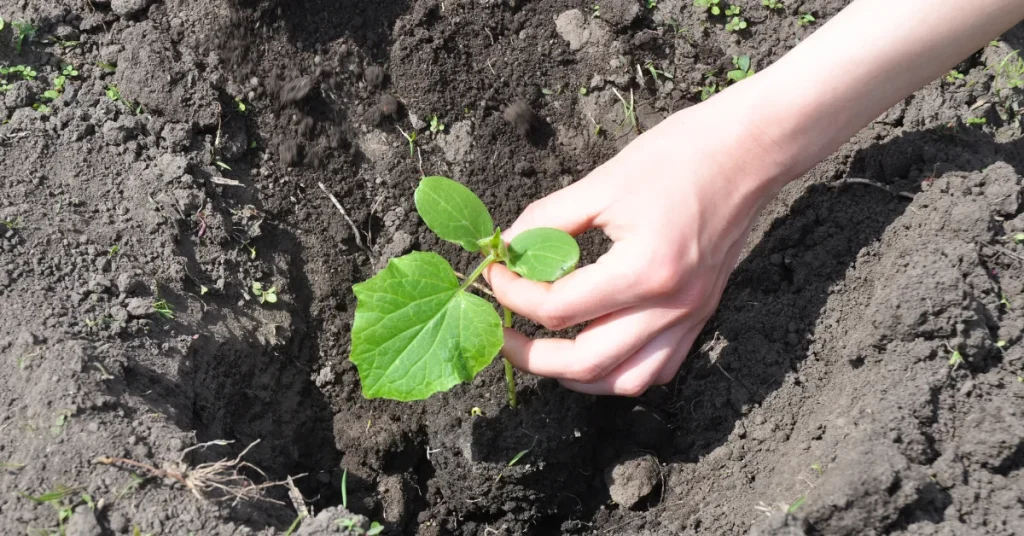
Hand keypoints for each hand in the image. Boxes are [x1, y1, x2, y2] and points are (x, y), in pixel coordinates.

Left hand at [486, 94, 787, 395]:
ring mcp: (690, 316)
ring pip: (623, 380)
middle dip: (531, 355)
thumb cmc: (680, 155)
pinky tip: (595, 350)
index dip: (513, 294)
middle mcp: (671, 306)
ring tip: (544, 352)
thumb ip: (549, 220)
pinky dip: (619, 371)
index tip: (494, 274)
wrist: (749, 150)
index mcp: (645, 270)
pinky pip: (657, 368)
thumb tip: (507, 247)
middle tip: (501, 333)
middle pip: (585, 362)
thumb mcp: (603, 182)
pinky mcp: (701, 315)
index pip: (559, 308)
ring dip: (575, 376)